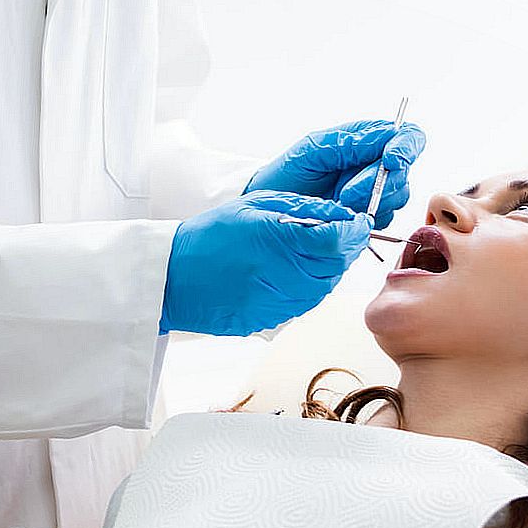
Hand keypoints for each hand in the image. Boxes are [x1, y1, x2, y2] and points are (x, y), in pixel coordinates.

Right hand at [161, 190, 369, 337]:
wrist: (172, 278)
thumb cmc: (209, 237)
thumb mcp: (256, 205)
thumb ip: (303, 209)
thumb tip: (339, 215)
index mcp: (280, 241)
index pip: (339, 240)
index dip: (354, 230)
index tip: (355, 223)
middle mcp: (283, 276)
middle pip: (337, 266)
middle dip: (343, 249)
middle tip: (334, 236)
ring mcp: (278, 303)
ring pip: (324, 288)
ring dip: (325, 270)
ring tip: (305, 253)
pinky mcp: (270, 321)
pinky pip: (304, 304)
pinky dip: (306, 288)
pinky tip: (288, 273)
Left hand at [245, 118, 426, 228]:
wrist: (270, 210)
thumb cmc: (285, 176)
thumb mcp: (312, 152)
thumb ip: (349, 143)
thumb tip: (386, 136)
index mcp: (366, 139)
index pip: (407, 136)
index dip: (405, 148)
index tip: (390, 162)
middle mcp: (375, 164)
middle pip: (403, 172)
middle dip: (377, 184)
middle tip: (345, 194)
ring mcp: (374, 192)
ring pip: (398, 198)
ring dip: (371, 204)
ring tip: (339, 204)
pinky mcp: (368, 216)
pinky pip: (384, 219)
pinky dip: (368, 220)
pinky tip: (345, 216)